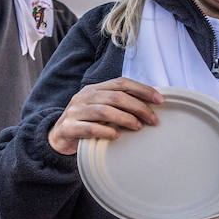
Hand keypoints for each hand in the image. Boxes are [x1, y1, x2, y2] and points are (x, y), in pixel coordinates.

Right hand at [47, 77, 162, 155]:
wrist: (58, 136)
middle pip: (116, 97)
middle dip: (139, 107)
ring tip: (138, 127)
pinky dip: (106, 131)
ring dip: (126, 119)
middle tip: (153, 120)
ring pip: (104, 111)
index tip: (160, 100)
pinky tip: (116, 136)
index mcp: (94, 89)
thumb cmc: (86, 122)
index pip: (121, 83)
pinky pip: (90, 128)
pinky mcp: (68, 127)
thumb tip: (151, 103)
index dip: (142, 90)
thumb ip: (118, 103)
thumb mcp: (100, 107)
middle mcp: (83, 97)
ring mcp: (74, 112)